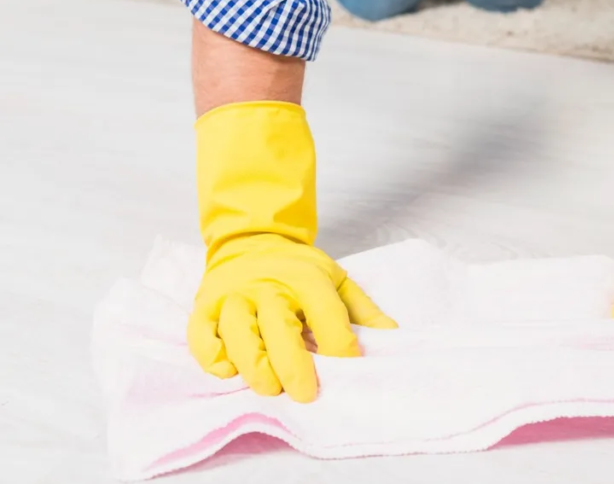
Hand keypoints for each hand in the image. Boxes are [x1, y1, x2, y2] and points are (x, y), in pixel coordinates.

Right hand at [188, 100, 395, 402]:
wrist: (251, 241)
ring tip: (269, 388)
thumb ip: (363, 310)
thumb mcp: (336, 279)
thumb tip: (391, 336)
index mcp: (305, 278)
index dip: (340, 344)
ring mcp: (233, 296)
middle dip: (292, 364)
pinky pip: (201, 334)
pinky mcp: (205, 307)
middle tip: (305, 394)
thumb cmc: (297, 270)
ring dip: (253, 365)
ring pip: (238, 333)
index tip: (349, 368)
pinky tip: (228, 371)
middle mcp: (267, 286)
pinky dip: (211, 356)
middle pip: (278, 327)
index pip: (326, 313)